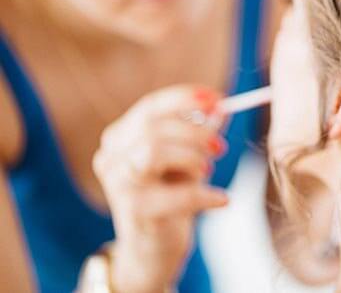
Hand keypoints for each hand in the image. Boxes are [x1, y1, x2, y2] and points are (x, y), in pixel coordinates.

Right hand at [93, 86, 228, 292]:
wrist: (154, 249)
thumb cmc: (170, 197)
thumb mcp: (187, 158)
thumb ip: (200, 131)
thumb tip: (221, 107)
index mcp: (120, 138)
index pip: (150, 107)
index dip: (184, 99)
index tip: (217, 99)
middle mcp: (112, 158)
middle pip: (152, 127)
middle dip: (193, 130)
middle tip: (220, 145)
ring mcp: (119, 185)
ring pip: (154, 152)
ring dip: (191, 156)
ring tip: (209, 169)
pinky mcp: (135, 213)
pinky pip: (175, 195)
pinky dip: (205, 194)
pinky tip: (222, 199)